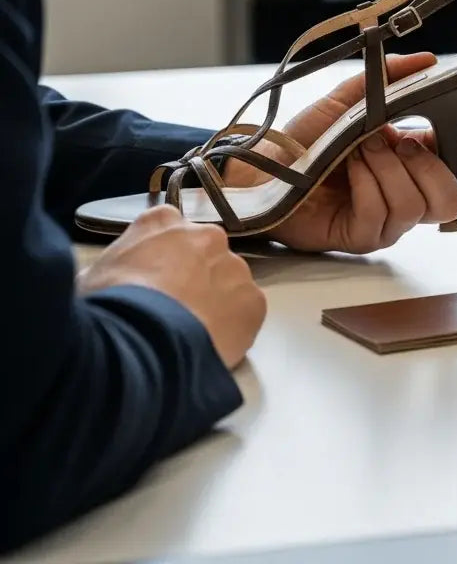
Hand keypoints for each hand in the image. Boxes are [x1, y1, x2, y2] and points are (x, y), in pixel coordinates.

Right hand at [78, 205, 265, 369]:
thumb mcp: (91, 276)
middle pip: (204, 254)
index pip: (167, 230)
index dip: (162, 258)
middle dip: (194, 277)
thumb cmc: (108, 307)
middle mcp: (206, 236)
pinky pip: (247, 311)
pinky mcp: (254, 300)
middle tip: (175, 309)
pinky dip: (234, 326)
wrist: (138, 342)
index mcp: (162, 222)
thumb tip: (114, 277)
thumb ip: (115, 265)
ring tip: (192, 332)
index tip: (155, 280)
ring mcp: (234, 266)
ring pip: (229, 282)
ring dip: (215, 301)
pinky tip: (211, 343)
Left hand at [223, 53, 456, 253]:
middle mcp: (404, 190)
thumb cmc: (302, 140)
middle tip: (398, 141)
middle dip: (427, 163)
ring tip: (360, 151)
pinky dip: (366, 185)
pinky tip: (349, 172)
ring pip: (417, 205)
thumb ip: (386, 78)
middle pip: (451, 194)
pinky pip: (382, 216)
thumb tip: (425, 59)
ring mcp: (386, 218)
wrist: (260, 168)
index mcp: (409, 156)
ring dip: (388, 170)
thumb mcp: (346, 98)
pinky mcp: (363, 237)